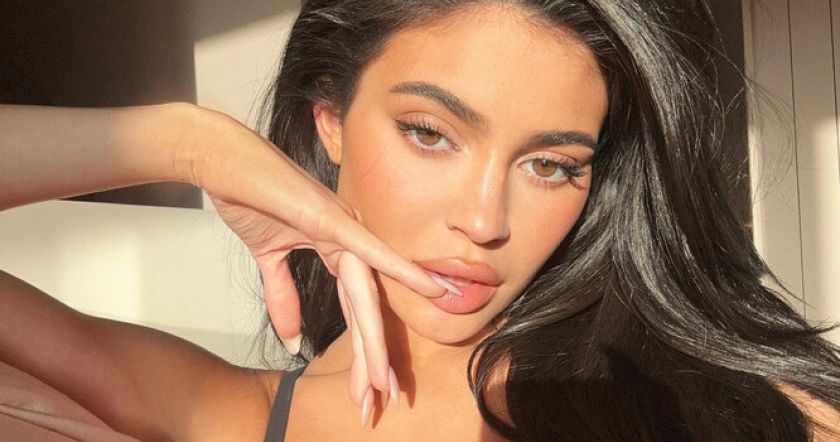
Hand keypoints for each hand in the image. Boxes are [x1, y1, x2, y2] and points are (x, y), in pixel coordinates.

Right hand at [187, 106, 446, 416]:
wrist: (222, 161)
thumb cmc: (248, 196)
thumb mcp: (267, 258)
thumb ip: (284, 295)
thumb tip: (294, 338)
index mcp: (335, 253)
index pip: (354, 311)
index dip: (364, 351)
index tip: (368, 390)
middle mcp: (348, 244)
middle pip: (365, 312)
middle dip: (371, 362)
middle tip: (379, 404)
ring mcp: (343, 230)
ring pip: (367, 296)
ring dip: (375, 342)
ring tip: (385, 385)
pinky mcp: (331, 218)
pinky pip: (370, 249)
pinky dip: (401, 270)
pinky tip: (431, 289)